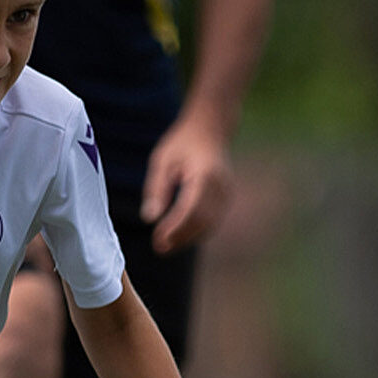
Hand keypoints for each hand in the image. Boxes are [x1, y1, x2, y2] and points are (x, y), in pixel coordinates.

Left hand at [140, 110, 236, 254]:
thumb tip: (150, 218)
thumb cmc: (182, 143)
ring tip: (165, 245)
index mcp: (204, 175)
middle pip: (202, 221)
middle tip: (159, 248)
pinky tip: (179, 235)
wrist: (211, 129)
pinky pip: (213, 220)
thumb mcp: (162, 161)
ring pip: (209, 224)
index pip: (191, 209)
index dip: (175, 228)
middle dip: (181, 237)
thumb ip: (156, 189)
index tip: (157, 238)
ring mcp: (227, 193)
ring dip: (188, 237)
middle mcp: (221, 186)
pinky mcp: (227, 198)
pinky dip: (197, 230)